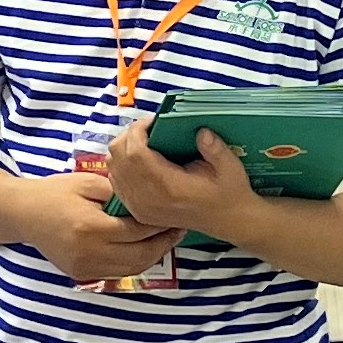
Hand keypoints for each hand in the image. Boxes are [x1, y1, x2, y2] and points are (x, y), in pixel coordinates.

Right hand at [25, 164, 179, 285]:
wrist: (24, 214)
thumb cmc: (55, 192)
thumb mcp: (88, 182)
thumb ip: (118, 193)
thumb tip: (147, 201)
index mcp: (91, 227)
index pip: (137, 231)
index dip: (160, 224)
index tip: (174, 214)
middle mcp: (89, 253)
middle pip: (140, 255)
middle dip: (163, 244)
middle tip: (178, 229)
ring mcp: (84, 268)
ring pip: (132, 269)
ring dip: (153, 256)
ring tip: (167, 240)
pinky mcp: (81, 275)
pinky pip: (118, 273)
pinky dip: (136, 263)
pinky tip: (145, 248)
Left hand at [103, 120, 261, 243]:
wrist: (227, 220)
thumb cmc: (229, 192)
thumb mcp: (229, 166)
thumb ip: (214, 147)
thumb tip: (199, 130)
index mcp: (169, 187)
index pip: (135, 152)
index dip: (137, 131)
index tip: (153, 121)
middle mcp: (149, 199)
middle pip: (117, 158)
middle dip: (129, 136)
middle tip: (149, 129)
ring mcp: (140, 208)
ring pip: (113, 169)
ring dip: (124, 151)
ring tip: (145, 143)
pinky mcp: (138, 212)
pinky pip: (117, 183)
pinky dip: (122, 167)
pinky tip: (141, 161)